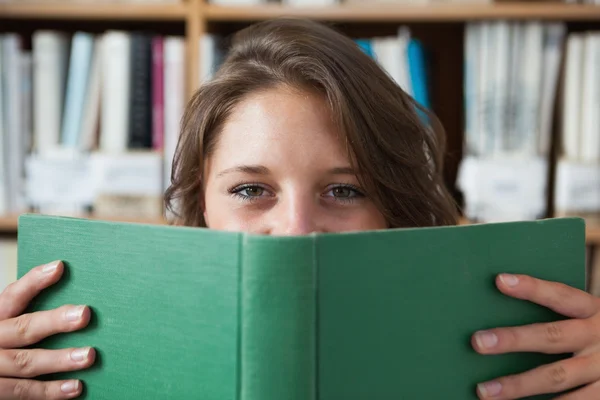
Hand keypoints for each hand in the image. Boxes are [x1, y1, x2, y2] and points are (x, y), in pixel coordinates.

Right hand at [0, 261, 94, 398]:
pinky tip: (75, 387)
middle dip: (54, 321)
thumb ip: (26, 313)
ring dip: (59, 360)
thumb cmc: (0, 344)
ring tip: (89, 355)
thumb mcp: (4, 323)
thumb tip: (66, 283)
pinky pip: (21, 392)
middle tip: (84, 314)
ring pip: (24, 363)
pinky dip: (49, 391)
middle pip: (22, 329)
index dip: (33, 281)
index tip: (59, 267)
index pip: (12, 296)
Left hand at [472, 273, 599, 398]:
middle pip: (552, 337)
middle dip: (513, 340)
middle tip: (477, 342)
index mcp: (594, 311)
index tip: (500, 280)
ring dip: (518, 385)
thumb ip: (561, 314)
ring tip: (483, 391)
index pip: (561, 296)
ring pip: (556, 378)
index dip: (532, 288)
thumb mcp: (592, 316)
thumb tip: (502, 297)